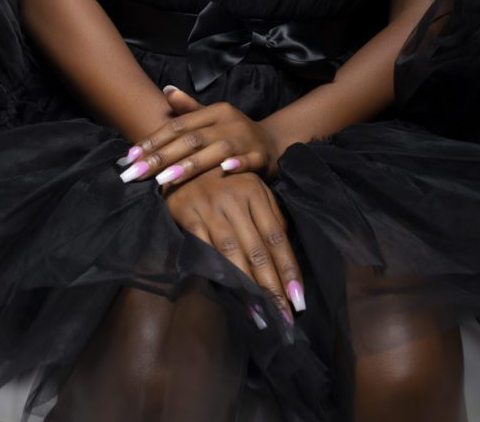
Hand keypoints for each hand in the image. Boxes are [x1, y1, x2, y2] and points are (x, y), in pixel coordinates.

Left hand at [115, 85, 280, 186]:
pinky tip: (222, 172)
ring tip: (165, 179)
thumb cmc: (234, 132)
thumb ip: (188, 109)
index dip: (153, 140)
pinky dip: (236, 165)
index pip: (178, 125)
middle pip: (191, 139)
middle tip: (137, 173)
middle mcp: (229, 122)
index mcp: (214, 112)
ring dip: (190, 165)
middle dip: (161, 157)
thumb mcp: (212, 118)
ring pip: (215, 151)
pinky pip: (248, 160)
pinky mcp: (261, 156)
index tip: (130, 156)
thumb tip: (166, 89)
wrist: (273, 143)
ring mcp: (246, 138)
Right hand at [163, 168, 306, 326]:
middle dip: (272, 287)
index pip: (276, 237)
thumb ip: (269, 212)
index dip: (288, 269)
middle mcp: (234, 198)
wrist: (180, 161)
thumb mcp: (249, 185)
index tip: (299, 299)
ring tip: (261, 316)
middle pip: (258, 250)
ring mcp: (210, 207)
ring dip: (248, 288)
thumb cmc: (222, 178)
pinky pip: (205, 249)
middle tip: (284, 319)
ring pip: (233, 253)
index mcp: (254, 191)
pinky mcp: (188, 215)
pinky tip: (229, 293)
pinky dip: (218, 273)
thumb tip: (285, 246)